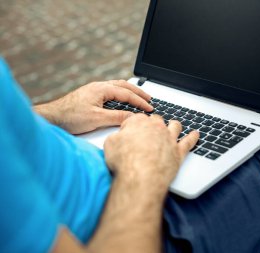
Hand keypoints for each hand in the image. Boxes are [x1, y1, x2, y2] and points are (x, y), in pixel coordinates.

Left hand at [34, 80, 152, 133]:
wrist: (52, 118)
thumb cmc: (71, 117)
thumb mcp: (97, 119)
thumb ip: (117, 117)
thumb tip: (133, 117)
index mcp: (102, 89)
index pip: (127, 94)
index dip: (140, 102)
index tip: (150, 108)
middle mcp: (98, 86)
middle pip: (124, 86)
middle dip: (138, 92)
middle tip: (149, 99)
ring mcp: (94, 90)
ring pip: (117, 87)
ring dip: (130, 92)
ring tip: (139, 97)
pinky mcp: (90, 95)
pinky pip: (111, 91)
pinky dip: (121, 94)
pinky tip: (122, 100)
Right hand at [104, 114, 198, 196]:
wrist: (141, 176)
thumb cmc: (125, 161)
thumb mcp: (110, 145)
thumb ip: (116, 137)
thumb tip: (118, 138)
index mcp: (139, 123)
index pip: (136, 119)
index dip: (131, 125)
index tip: (129, 131)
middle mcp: (156, 128)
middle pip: (156, 120)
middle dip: (153, 123)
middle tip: (149, 129)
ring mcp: (169, 139)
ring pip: (174, 126)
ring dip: (173, 125)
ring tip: (174, 125)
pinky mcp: (178, 152)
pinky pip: (189, 142)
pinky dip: (193, 137)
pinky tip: (196, 134)